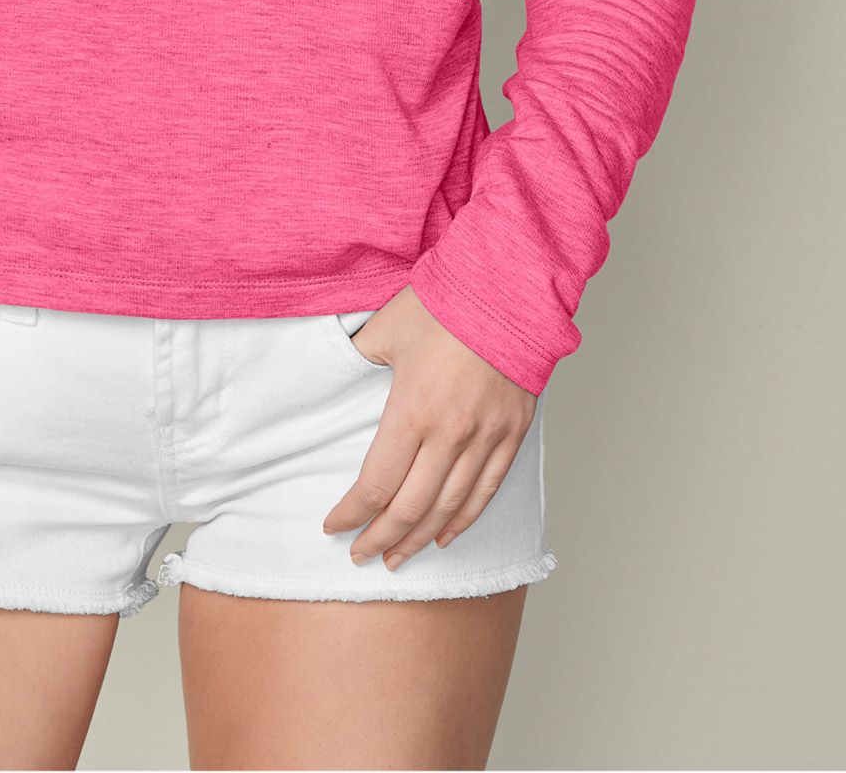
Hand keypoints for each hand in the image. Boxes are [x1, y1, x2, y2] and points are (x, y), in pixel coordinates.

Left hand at [321, 286, 536, 568]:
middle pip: (409, 508)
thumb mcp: (384, 328)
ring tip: (397, 558)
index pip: (375, 484)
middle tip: (360, 556)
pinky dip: (464, 519)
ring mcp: (485, 438)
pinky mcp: (512, 434)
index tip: (334, 527)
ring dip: (419, 539)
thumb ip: (357, 359)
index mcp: (412, 411)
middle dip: (379, 539)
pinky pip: (486, 491)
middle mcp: (450, 434)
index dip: (351, 514)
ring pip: (448, 509)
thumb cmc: (446, 301)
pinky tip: (446, 535)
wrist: (509, 286)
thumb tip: (333, 378)